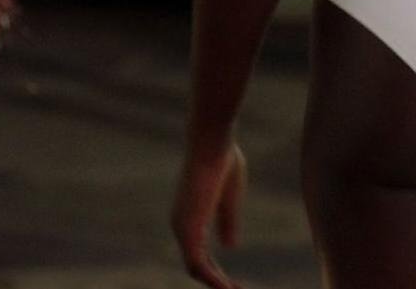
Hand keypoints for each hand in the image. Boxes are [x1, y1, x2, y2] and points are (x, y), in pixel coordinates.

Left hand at [172, 143, 246, 288]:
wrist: (213, 141)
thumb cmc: (222, 159)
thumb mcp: (230, 197)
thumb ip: (227, 222)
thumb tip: (230, 247)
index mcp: (189, 218)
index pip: (198, 256)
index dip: (216, 273)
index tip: (234, 285)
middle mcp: (181, 226)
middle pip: (196, 267)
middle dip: (217, 283)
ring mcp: (182, 227)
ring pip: (196, 269)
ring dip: (217, 284)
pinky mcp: (188, 227)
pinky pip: (198, 263)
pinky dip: (213, 279)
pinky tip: (228, 287)